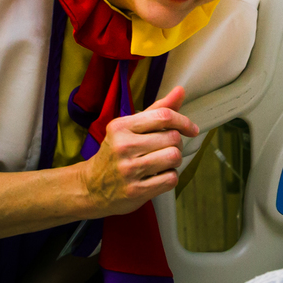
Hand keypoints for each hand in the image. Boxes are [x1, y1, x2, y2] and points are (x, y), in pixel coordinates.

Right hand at [78, 86, 198, 216]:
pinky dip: (170, 177)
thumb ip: (157, 110)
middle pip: (173, 138)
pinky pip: (170, 179)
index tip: (192, 129)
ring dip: (175, 160)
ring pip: (174, 157)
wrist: (91, 187)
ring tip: (163, 163)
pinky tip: (158, 176)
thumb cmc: (116, 153)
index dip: (184, 121)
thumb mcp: (129, 128)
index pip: (163, 116)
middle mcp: (123, 146)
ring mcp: (128, 170)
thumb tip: (180, 91)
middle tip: (166, 149)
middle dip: (176, 144)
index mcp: (121, 126)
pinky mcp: (135, 191)